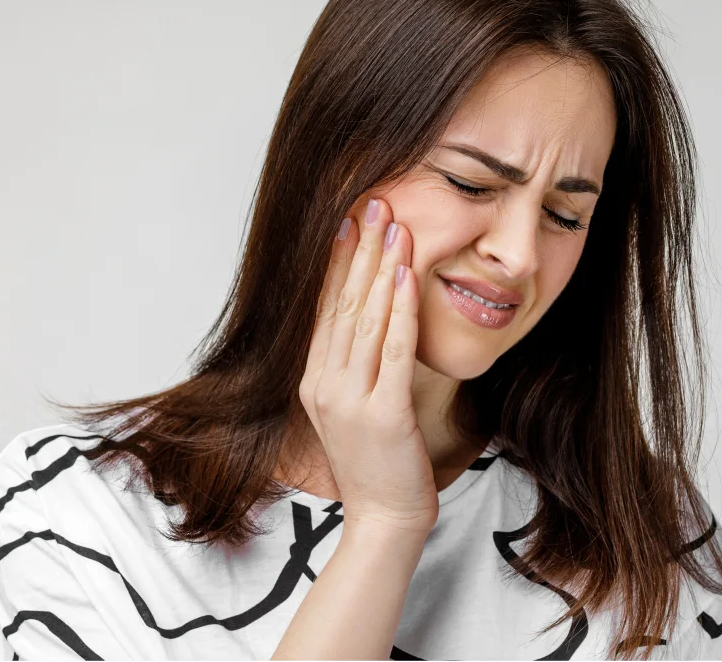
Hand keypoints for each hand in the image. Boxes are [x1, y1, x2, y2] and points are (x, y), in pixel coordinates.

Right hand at [297, 197, 437, 535]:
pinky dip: (402, 311)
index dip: (336, 261)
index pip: (324, 308)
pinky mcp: (383, 414)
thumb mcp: (350, 406)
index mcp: (313, 379)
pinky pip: (395, 351)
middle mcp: (324, 384)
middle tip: (373, 203)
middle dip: (360, 250)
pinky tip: (409, 278)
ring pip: (367, 320)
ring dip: (382, 269)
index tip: (348, 219)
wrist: (385, 518)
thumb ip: (349, 364)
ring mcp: (351, 399)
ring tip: (394, 226)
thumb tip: (361, 315)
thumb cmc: (376, 461)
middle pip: (343, 304)